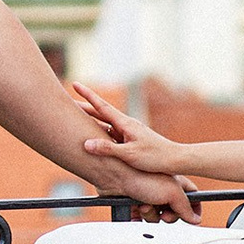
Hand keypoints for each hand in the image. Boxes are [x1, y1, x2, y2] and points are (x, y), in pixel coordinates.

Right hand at [71, 83, 191, 176]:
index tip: (75, 84)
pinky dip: (100, 132)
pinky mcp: (131, 140)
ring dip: (91, 119)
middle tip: (69, 100)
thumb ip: (108, 149)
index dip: (87, 95)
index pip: (101, 106)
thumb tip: (86, 144)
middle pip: (101, 113)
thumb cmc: (154, 157)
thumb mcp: (129, 154)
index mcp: (125, 124)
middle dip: (85, 106)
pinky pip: (111, 134)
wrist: (174, 160)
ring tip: (77, 116)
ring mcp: (128, 132)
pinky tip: (95, 136)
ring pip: (105, 123)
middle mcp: (126, 125)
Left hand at [114, 165, 200, 224]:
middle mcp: (162, 190)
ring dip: (150, 214)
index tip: (191, 218)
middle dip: (167, 215)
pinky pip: (140, 219)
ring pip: (156, 217)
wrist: (114, 176)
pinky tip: (135, 210)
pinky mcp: (134, 204)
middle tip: (162, 212)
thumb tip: (195, 219)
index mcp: (175, 183)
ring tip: (142, 205)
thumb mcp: (171, 192)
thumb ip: (185, 207)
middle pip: (173, 211)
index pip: (192, 197)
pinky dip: (138, 217)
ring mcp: (147, 197)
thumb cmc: (140, 176)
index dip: (193, 209)